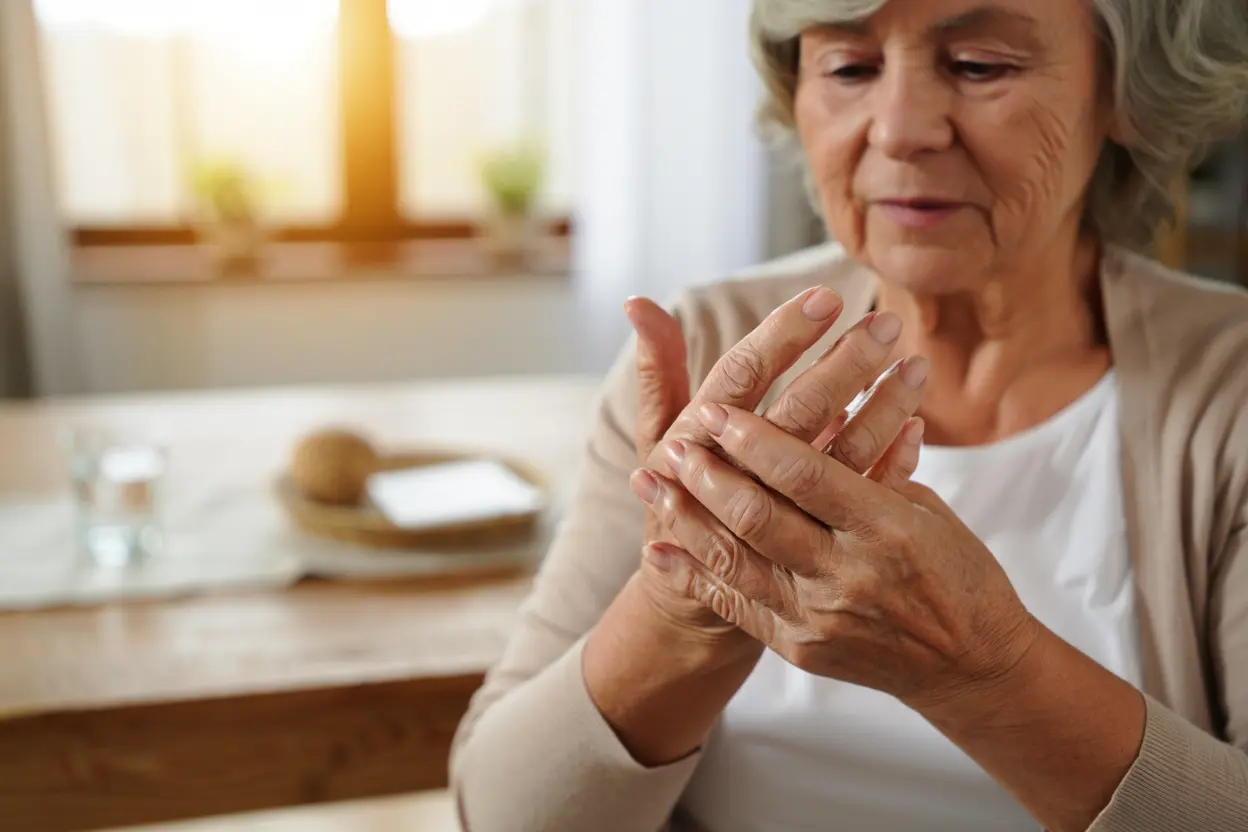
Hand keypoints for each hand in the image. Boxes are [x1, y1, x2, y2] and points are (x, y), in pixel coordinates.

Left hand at [581, 288, 927, 766]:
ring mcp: (820, 616)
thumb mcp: (926, 510)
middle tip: (676, 441)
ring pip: (736, 560)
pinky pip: (736, 607)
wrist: (971, 667)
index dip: (753, 440)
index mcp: (886, 528)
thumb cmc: (957, 574)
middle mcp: (848, 574)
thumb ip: (870, 470)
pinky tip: (659, 551)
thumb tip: (825, 413)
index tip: (716, 410)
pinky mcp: (801, 649)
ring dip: (688, 516)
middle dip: (708, 474)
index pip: (805, 475)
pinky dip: (694, 576)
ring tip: (651, 481)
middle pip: (759, 515)